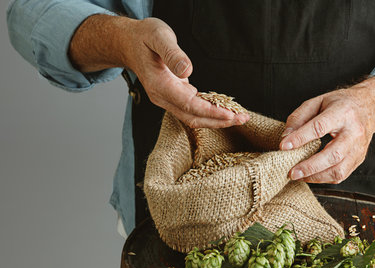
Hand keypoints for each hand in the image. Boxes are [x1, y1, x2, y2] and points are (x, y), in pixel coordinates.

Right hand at [70, 15, 247, 127]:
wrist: (129, 43)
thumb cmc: (144, 37)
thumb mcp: (158, 37)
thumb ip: (172, 54)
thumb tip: (187, 71)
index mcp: (159, 85)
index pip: (188, 105)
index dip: (210, 112)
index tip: (229, 114)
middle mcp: (162, 97)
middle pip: (193, 117)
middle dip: (219, 121)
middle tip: (243, 119)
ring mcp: (168, 99)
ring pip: (194, 117)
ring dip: (217, 120)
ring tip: (240, 118)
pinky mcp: (174, 97)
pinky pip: (194, 110)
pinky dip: (211, 113)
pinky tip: (227, 110)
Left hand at [279, 77, 374, 183]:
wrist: (370, 107)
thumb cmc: (341, 104)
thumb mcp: (318, 101)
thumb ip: (299, 117)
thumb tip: (286, 137)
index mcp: (343, 112)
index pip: (320, 127)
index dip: (300, 138)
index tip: (284, 146)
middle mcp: (354, 131)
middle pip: (333, 154)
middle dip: (310, 166)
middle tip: (291, 172)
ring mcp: (359, 147)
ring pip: (339, 169)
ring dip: (316, 176)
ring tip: (299, 176)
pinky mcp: (359, 158)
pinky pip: (342, 175)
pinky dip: (324, 178)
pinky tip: (311, 175)